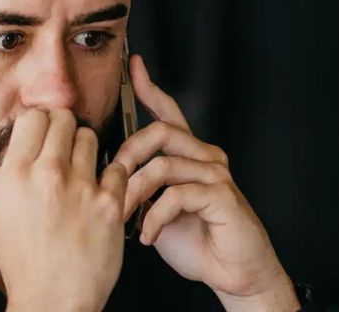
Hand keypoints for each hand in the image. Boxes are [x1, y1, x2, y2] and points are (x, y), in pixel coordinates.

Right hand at [0, 109, 127, 311]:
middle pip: (63, 119)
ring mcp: (80, 188)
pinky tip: (100, 191)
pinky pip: (116, 167)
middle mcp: (46, 175)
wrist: (52, 300)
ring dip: (86, 149)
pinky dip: (110, 176)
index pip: (32, 117)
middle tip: (65, 145)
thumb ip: (3, 173)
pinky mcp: (109, 204)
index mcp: (13, 174)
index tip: (45, 130)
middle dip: (64, 128)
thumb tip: (17, 145)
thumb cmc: (23, 259)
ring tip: (82, 170)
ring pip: (90, 137)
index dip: (40, 121)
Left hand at [113, 55, 299, 311]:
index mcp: (188, 155)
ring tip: (123, 218)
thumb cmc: (194, 239)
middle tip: (109, 182)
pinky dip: (155, 217)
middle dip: (128, 154)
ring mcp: (216, 174)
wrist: (233, 272)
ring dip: (135, 193)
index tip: (133, 65)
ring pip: (163, 165)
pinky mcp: (221, 196)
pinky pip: (177, 195)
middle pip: (160, 132)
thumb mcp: (156, 207)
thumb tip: (106, 174)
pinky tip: (147, 236)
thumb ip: (139, 185)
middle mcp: (205, 157)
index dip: (150, 88)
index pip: (168, 113)